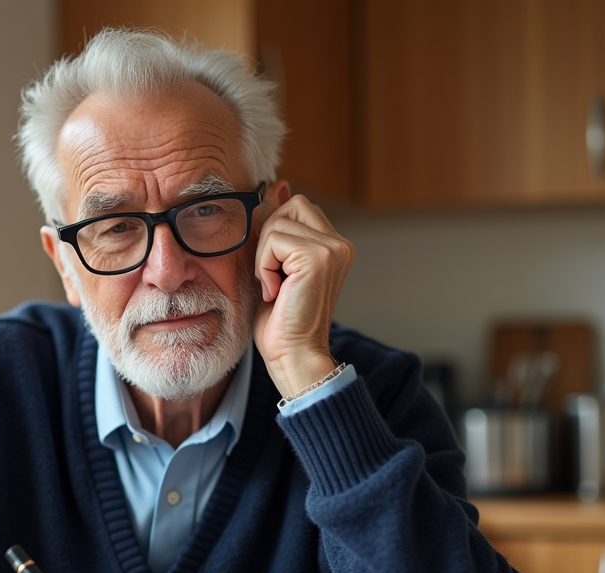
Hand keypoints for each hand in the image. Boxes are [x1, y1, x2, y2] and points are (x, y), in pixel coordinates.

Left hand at [252, 192, 354, 397]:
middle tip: (274, 279)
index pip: (295, 206)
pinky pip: (274, 240)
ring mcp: (334, 249)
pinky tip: (277, 292)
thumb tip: (277, 185)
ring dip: (264, 257)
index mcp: (334, 244)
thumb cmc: (280, 319)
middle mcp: (341, 244)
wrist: (292, 355)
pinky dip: (265, 266)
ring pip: (277, 223)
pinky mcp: (320, 257)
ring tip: (276, 287)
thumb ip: (278, 227)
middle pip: (289, 206)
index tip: (275, 271)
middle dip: (268, 240)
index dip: (273, 233)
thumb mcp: (273, 264)